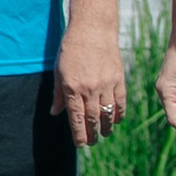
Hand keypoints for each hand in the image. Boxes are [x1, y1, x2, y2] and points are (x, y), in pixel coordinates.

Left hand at [55, 18, 127, 148]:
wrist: (93, 31)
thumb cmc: (71, 50)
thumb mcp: (58, 72)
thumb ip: (58, 94)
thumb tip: (55, 113)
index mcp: (72, 88)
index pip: (76, 118)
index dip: (79, 134)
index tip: (80, 144)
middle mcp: (90, 89)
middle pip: (93, 119)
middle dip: (92, 134)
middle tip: (91, 143)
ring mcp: (106, 85)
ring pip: (108, 113)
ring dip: (106, 127)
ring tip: (103, 134)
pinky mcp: (119, 79)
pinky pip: (121, 102)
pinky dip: (119, 114)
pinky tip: (116, 121)